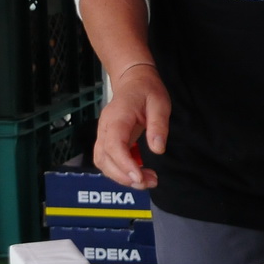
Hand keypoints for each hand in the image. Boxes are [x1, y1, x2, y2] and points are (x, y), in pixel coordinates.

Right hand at [92, 67, 170, 188]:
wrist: (133, 80)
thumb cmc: (147, 90)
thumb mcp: (160, 103)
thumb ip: (158, 125)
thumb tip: (158, 150)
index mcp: (117, 117)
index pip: (113, 145)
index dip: (124, 164)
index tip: (139, 177)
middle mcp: (105, 127)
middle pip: (104, 158)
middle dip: (123, 176)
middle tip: (148, 182)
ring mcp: (103, 134)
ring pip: (103, 162)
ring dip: (121, 177)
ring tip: (146, 181)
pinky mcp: (107, 140)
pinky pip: (107, 160)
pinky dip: (120, 171)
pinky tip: (138, 172)